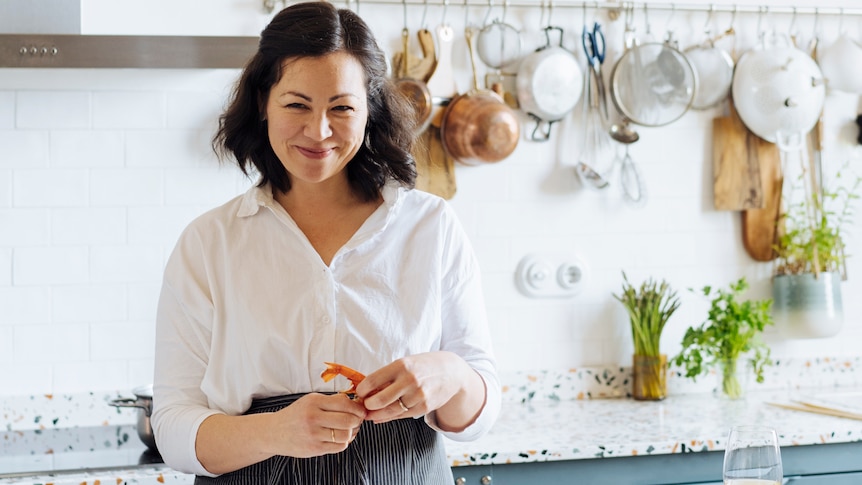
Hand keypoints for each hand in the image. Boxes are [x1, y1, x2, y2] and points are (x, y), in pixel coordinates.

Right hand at [266, 392, 365, 457]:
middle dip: (358, 420)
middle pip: (348, 420)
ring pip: (346, 435)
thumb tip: (355, 401)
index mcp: (314, 402)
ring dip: (352, 432)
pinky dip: (344, 442)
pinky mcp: (314, 449)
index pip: (345, 403)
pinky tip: (341, 437)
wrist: (275, 432)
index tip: (361, 409)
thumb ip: (332, 400)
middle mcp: (313, 418)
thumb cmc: (296, 414)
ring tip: (350, 429)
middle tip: (358, 419)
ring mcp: (313, 435)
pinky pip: (339, 446)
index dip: (357, 407)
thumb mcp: (310, 401)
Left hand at [355, 352, 483, 428]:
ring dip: (376, 415)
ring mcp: (418, 396)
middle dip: (367, 405)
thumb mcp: (406, 363)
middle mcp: (410, 380)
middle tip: (364, 405)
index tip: (360, 392)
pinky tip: (381, 417)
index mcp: (402, 365)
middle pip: (379, 400)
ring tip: (370, 414)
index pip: (373, 380)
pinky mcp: (423, 408)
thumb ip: (388, 376)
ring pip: (389, 411)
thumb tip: (366, 391)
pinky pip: (401, 416)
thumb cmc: (423, 366)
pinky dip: (388, 418)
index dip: (362, 390)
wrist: (452, 373)